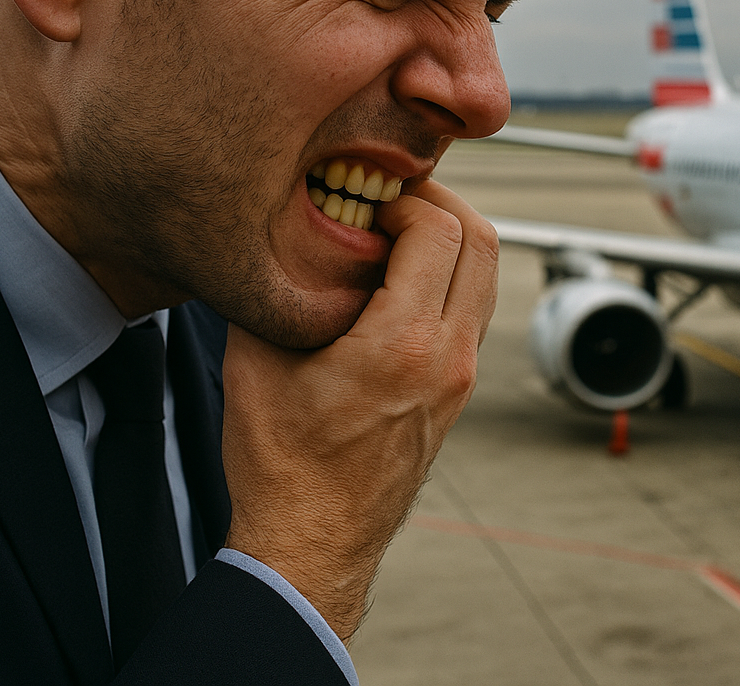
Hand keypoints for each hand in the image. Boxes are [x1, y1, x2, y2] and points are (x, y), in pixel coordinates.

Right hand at [220, 179, 496, 639]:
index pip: (441, 230)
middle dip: (440, 203)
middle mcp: (449, 358)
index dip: (405, 196)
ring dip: (449, 240)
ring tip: (392, 231)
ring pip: (485, 277)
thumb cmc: (281, 466)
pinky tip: (395, 280)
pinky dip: (448, 278)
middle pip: (483, 242)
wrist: (313, 544)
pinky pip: (471, 311)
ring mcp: (460, 378)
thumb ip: (269, 288)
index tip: (364, 197)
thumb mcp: (254, 364)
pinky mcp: (457, 392)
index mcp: (404, 346)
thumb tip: (268, 232)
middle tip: (391, 195)